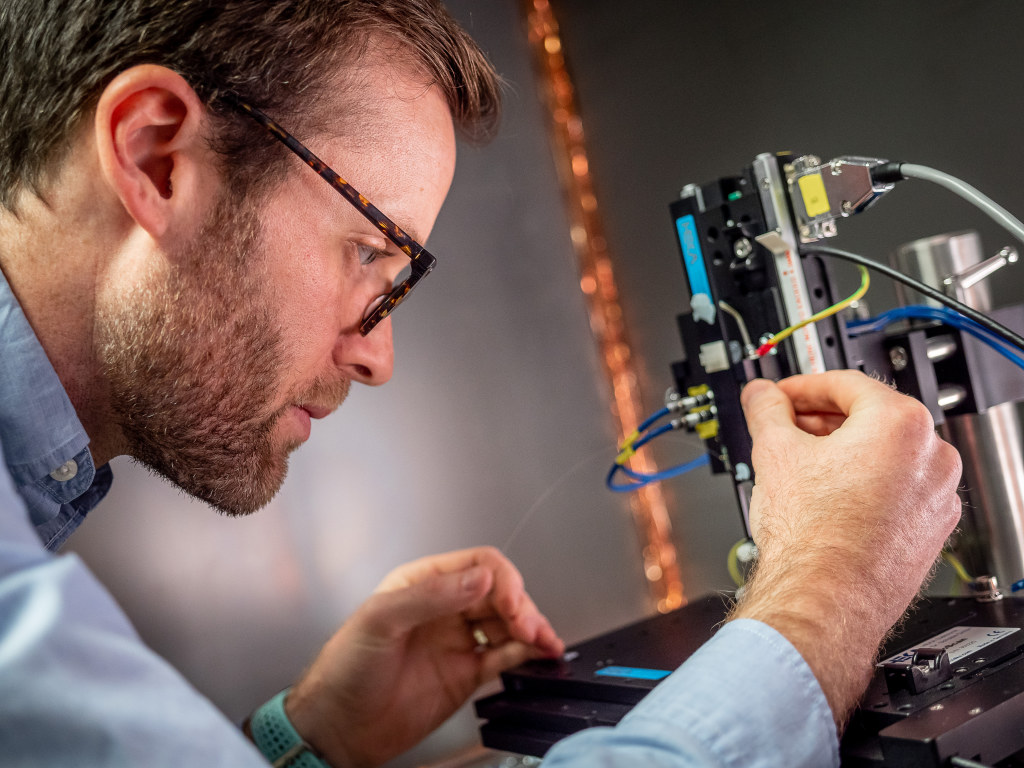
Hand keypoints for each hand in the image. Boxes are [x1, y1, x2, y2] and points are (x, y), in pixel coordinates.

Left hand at [283, 546, 563, 767]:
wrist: (338, 728)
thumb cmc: (343, 669)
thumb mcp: (380, 620)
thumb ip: (431, 596)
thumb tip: (479, 578)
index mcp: (423, 584)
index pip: (477, 565)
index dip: (501, 580)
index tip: (509, 602)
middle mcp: (445, 608)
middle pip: (500, 593)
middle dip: (521, 605)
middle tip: (528, 627)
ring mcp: (458, 641)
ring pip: (508, 623)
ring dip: (531, 627)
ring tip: (544, 641)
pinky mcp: (466, 674)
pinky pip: (505, 656)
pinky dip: (528, 654)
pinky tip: (540, 655)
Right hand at [731, 371, 961, 726]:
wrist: (823, 604)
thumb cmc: (812, 538)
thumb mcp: (774, 452)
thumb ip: (767, 410)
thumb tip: (761, 396)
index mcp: (902, 425)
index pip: (846, 384)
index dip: (802, 387)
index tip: (780, 396)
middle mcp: (932, 458)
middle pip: (869, 419)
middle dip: (821, 421)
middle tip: (784, 428)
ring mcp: (936, 499)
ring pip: (884, 457)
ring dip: (841, 454)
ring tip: (798, 468)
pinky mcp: (929, 533)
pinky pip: (895, 493)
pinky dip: (862, 487)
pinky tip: (824, 502)